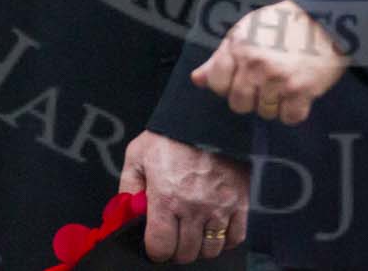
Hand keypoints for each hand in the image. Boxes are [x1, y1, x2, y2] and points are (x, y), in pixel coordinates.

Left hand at [117, 131, 247, 262]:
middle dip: (176, 249)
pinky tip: (215, 228)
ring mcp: (220, 206)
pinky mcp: (241, 201)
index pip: (160, 248)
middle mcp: (194, 207)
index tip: (156, 242)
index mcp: (165, 198)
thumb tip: (127, 216)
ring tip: (194, 231)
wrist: (208, 114)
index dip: (155, 250)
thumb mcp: (138, 155)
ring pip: (210, 249)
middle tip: (175, 235)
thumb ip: (128, 188)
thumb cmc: (170, 135)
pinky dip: (225, 240)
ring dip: (200, 246)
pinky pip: (236, 237)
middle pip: (185, 253)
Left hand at [191, 0, 349, 125]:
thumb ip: (221, 56)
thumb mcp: (247, 30)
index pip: (217, 85)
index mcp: (239, 46)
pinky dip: (295, 110)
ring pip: (266, 113)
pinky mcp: (301, 90)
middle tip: (268, 81)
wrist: (327, 17)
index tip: (243, 77)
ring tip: (286, 81)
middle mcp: (256, 63)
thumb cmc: (285, 23)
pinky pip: (290, 118)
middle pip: (239, 104)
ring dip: (276, 103)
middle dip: (252, 98)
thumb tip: (197, 79)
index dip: (229, 85)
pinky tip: (299, 92)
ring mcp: (278, 79)